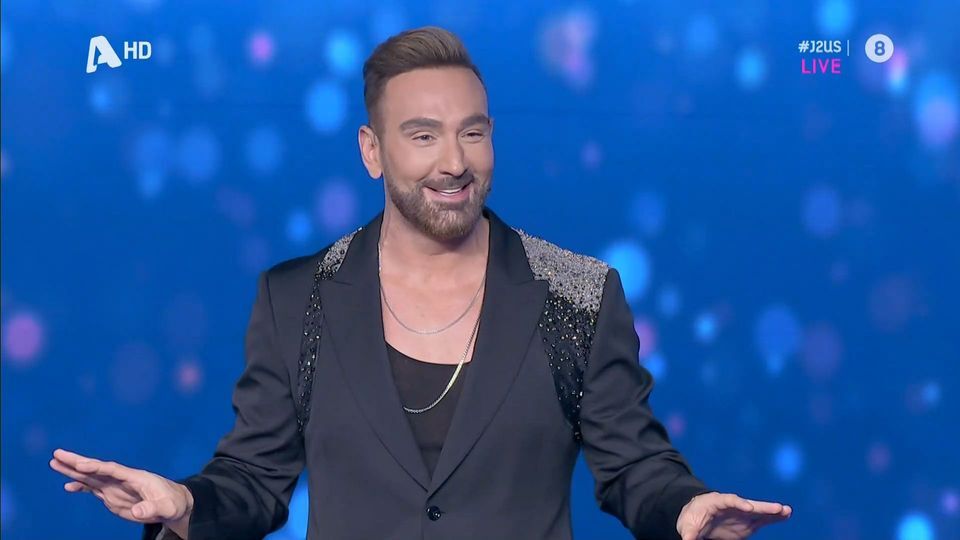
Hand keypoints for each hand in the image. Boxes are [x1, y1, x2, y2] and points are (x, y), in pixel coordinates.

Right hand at [49, 448, 193, 525]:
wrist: (173, 505)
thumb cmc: (172, 503)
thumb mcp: (166, 507)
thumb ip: (151, 508)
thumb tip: (137, 511)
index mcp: (135, 477)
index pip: (112, 469)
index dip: (97, 466)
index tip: (81, 464)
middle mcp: (122, 479)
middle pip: (97, 468)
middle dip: (77, 461)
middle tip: (57, 454)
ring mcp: (116, 486)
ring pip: (91, 476)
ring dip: (73, 471)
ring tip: (54, 463)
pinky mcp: (113, 495)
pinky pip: (93, 489)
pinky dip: (81, 487)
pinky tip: (68, 486)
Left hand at [676, 491, 791, 539]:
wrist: (696, 518)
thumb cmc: (691, 519)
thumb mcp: (687, 526)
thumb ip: (689, 535)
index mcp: (716, 501)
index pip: (729, 500)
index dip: (739, 503)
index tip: (748, 507)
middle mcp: (732, 506)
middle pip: (748, 504)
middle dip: (762, 506)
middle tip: (778, 508)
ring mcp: (741, 514)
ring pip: (759, 512)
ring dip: (773, 512)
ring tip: (787, 511)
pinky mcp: (747, 523)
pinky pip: (762, 519)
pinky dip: (774, 518)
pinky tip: (785, 515)